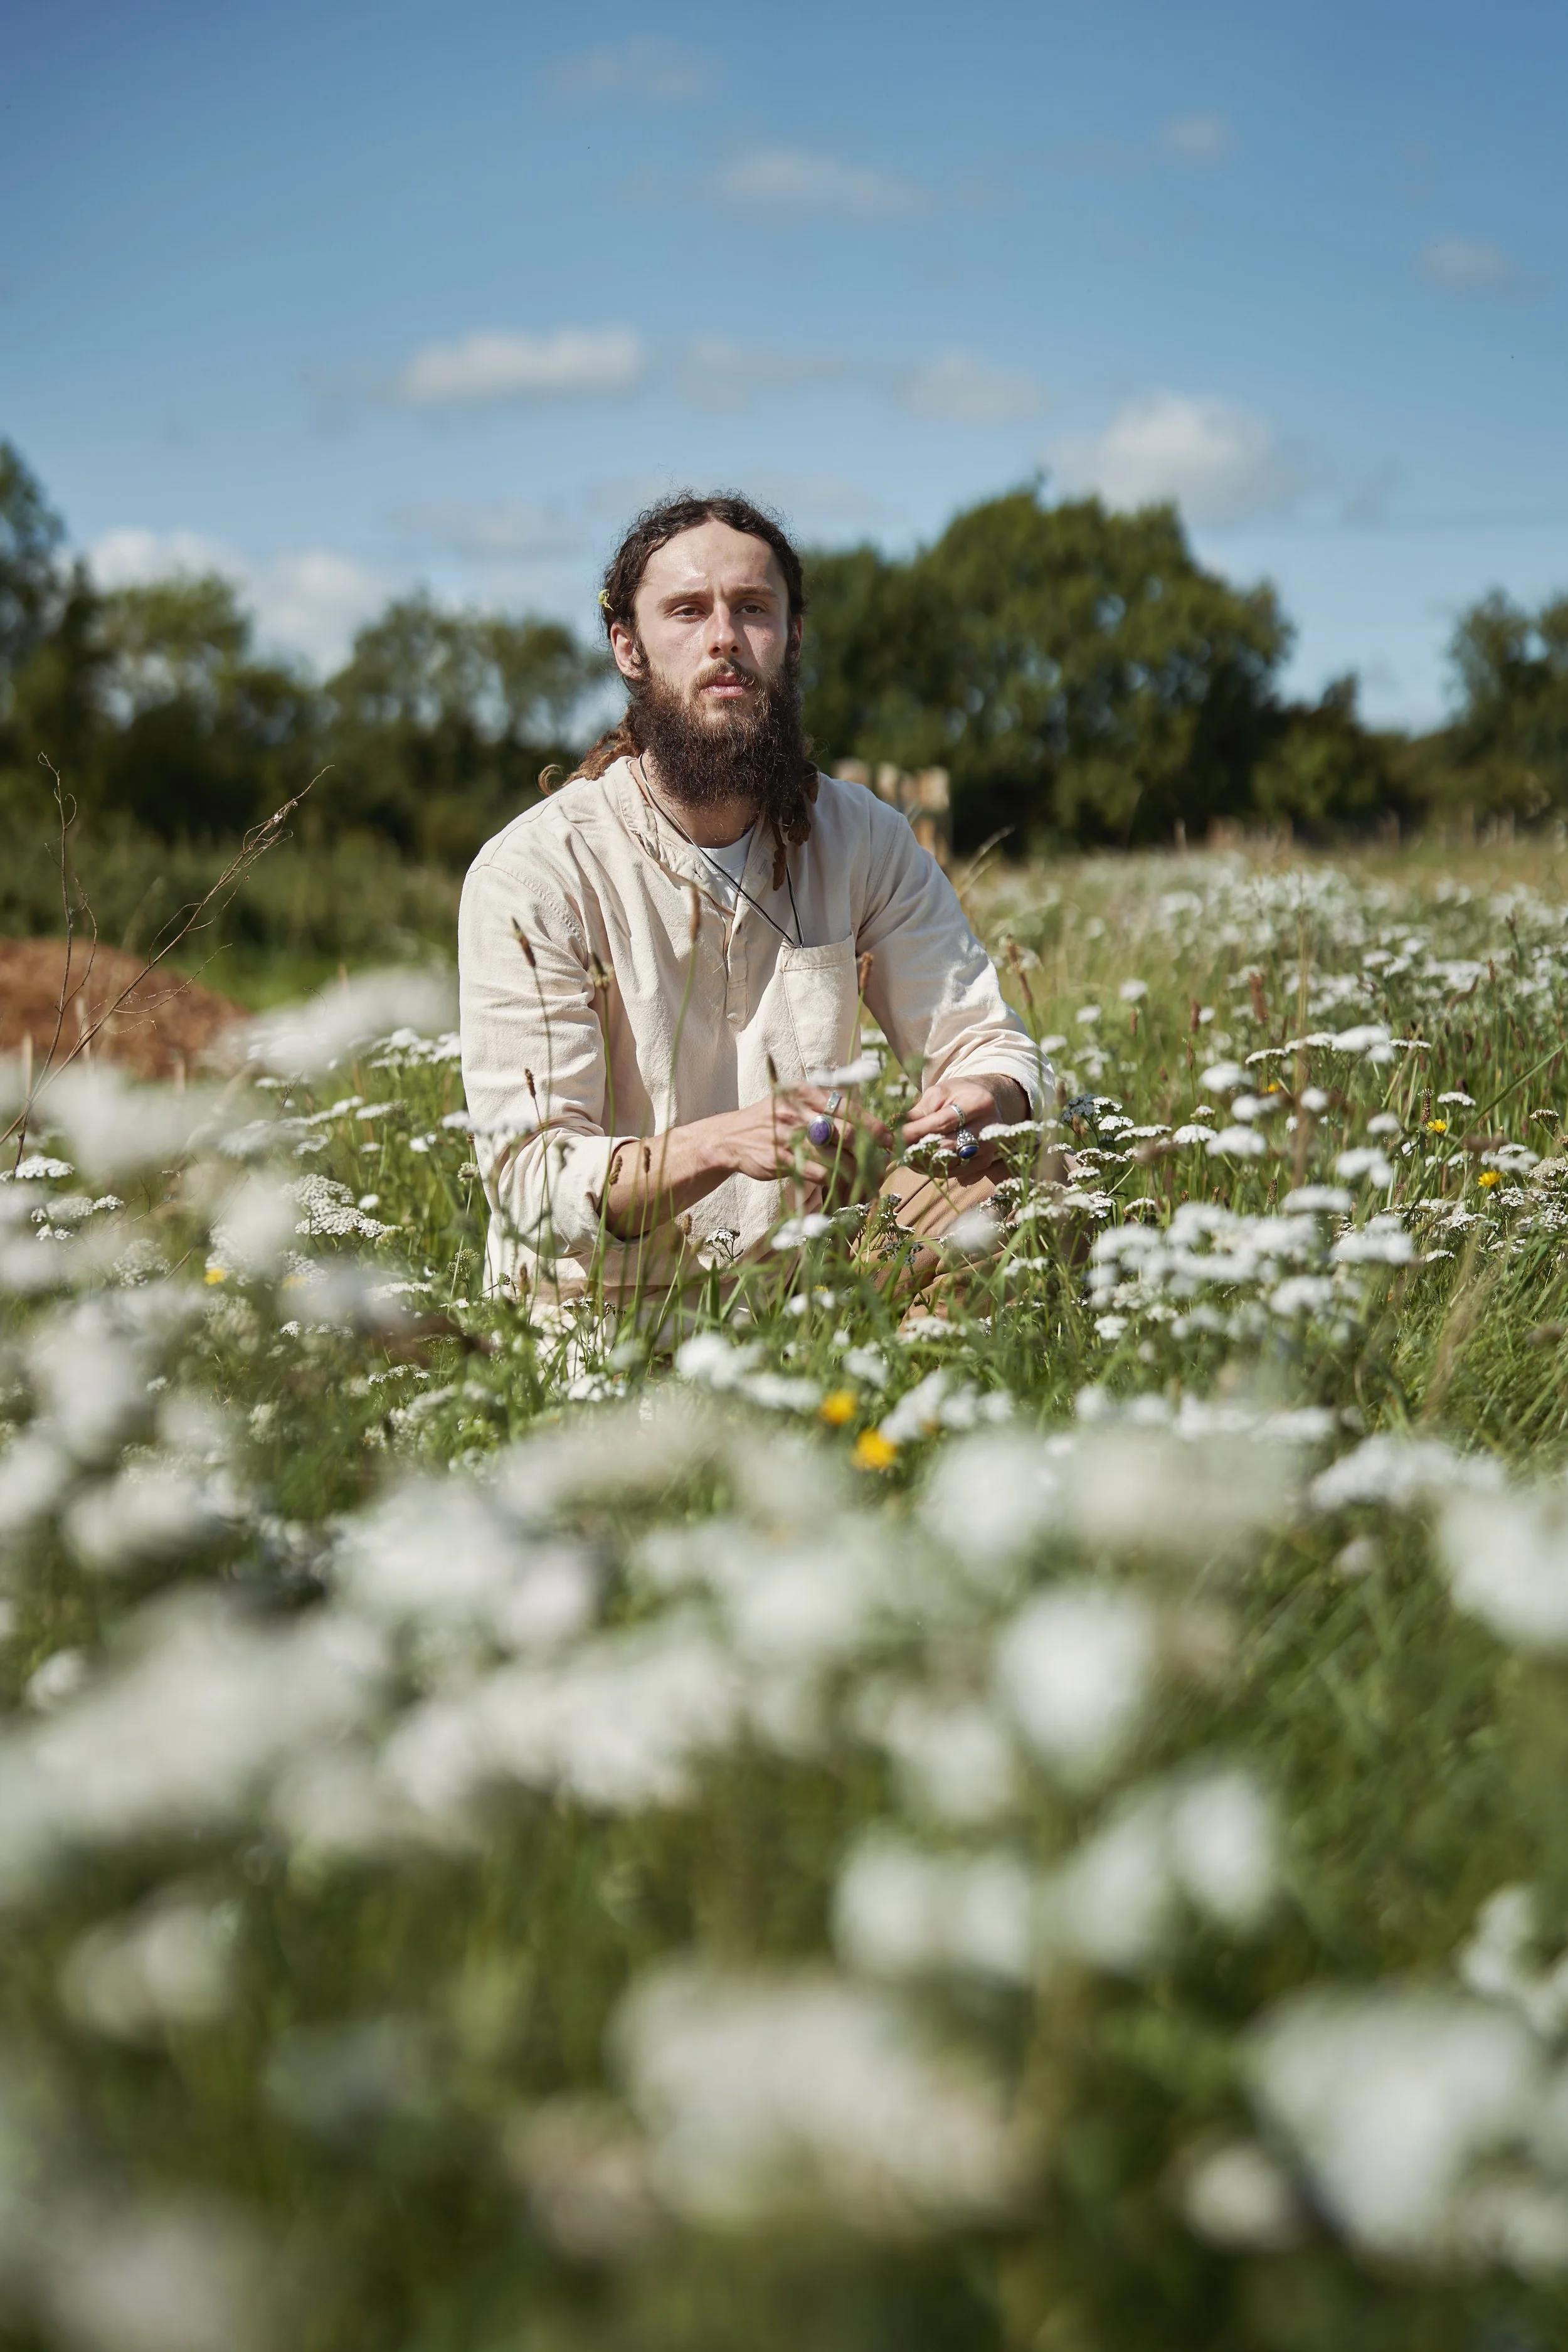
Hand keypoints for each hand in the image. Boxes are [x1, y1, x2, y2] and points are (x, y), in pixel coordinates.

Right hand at [715, 1087, 893, 1183]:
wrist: (731, 1137)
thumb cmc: (772, 1120)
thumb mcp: (795, 1102)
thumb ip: (826, 1108)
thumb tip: (867, 1124)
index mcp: (806, 1093)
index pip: (849, 1108)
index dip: (873, 1126)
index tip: (888, 1140)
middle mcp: (798, 1112)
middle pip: (846, 1132)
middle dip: (870, 1151)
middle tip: (882, 1164)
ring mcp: (788, 1137)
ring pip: (835, 1156)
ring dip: (857, 1173)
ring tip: (870, 1183)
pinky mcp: (781, 1160)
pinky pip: (817, 1174)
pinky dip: (836, 1184)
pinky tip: (845, 1189)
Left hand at [902, 1075, 1027, 1178]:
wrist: (987, 1100)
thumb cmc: (959, 1094)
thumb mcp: (940, 1093)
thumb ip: (920, 1111)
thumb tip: (896, 1128)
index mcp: (980, 1103)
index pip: (943, 1123)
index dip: (917, 1132)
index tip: (896, 1136)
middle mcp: (990, 1128)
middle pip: (948, 1146)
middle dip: (918, 1149)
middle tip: (897, 1150)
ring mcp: (990, 1148)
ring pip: (950, 1163)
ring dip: (924, 1162)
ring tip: (906, 1155)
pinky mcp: (986, 1162)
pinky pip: (955, 1171)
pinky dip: (935, 1169)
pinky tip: (921, 1161)